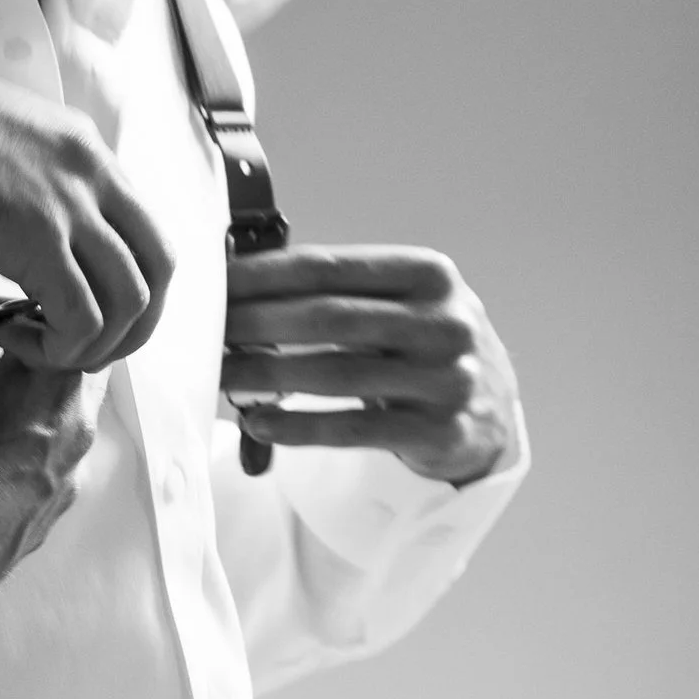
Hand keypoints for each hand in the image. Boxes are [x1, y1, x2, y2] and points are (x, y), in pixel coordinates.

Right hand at [0, 37, 171, 374]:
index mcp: (83, 151)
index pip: (142, 230)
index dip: (121, 286)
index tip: (73, 311)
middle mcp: (92, 172)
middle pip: (159, 267)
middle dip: (130, 325)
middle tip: (77, 349)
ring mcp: (70, 201)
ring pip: (130, 299)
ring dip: (92, 343)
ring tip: (35, 346)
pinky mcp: (36, 234)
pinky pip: (81, 316)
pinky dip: (56, 345)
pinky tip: (9, 336)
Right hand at [0, 248, 97, 605]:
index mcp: (54, 389)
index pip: (68, 324)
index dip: (29, 309)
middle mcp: (75, 439)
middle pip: (72, 374)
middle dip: (35, 357)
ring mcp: (64, 490)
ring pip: (63, 429)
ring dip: (29, 409)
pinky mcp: (43, 526)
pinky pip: (47, 475)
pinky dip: (21, 458)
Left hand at [222, 246, 521, 488]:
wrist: (490, 409)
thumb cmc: (421, 344)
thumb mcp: (402, 300)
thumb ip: (340, 288)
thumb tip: (239, 282)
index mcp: (430, 274)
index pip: (330, 267)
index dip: (264, 275)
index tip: (214, 281)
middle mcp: (445, 322)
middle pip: (328, 319)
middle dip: (256, 323)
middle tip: (207, 331)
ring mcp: (447, 380)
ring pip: (335, 375)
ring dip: (266, 374)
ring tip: (221, 375)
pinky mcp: (439, 431)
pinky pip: (353, 430)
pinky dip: (298, 426)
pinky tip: (258, 422)